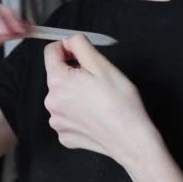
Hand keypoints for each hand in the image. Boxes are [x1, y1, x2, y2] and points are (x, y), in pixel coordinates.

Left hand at [43, 34, 158, 162]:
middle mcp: (51, 102)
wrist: (131, 140)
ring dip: (75, 94)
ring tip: (97, 101)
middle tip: (97, 82)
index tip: (80, 53)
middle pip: (57, 76)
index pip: (50, 52)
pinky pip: (67, 117)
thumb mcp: (102, 65)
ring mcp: (57, 122)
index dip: (67, 48)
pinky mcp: (64, 136)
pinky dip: (78, 114)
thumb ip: (80, 46)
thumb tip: (69, 41)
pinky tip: (95, 117)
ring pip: (62, 97)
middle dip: (73, 74)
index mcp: (58, 81)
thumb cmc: (120, 103)